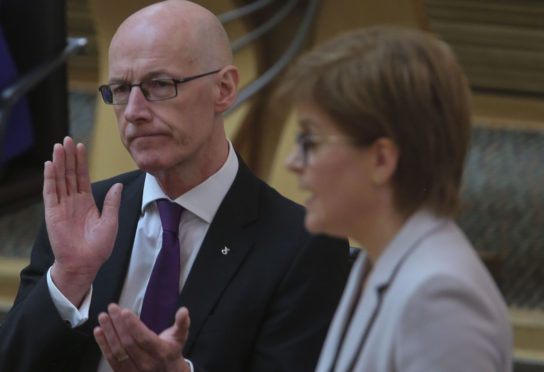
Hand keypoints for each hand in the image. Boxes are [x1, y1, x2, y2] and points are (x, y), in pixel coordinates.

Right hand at [43, 136, 121, 305]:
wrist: (85, 264)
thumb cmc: (98, 247)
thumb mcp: (111, 222)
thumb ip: (112, 203)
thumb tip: (118, 185)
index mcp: (87, 202)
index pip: (83, 177)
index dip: (81, 162)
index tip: (81, 146)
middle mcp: (73, 201)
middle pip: (70, 174)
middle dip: (69, 157)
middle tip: (68, 139)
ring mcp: (62, 206)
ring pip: (60, 179)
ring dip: (59, 163)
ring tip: (59, 146)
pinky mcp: (53, 213)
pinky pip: (51, 193)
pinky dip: (50, 179)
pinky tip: (50, 165)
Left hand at [94, 304, 190, 371]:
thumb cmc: (171, 352)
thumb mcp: (180, 337)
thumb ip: (182, 323)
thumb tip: (184, 311)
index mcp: (161, 352)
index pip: (144, 338)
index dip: (133, 325)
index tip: (125, 312)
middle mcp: (147, 363)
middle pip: (128, 343)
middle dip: (118, 324)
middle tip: (112, 309)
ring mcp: (134, 370)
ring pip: (118, 351)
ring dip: (108, 333)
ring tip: (103, 318)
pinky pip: (111, 359)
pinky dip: (103, 345)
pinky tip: (99, 332)